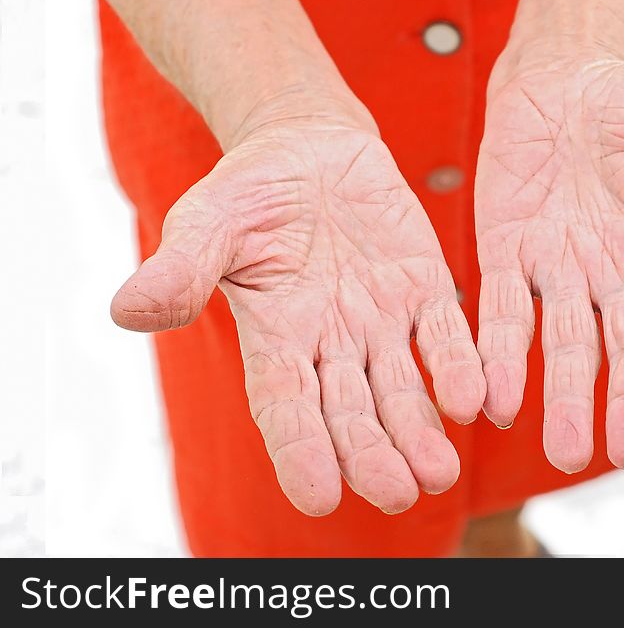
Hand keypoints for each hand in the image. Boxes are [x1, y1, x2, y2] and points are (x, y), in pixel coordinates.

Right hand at [111, 108, 485, 515]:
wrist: (308, 145)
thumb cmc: (249, 190)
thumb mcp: (209, 220)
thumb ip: (182, 267)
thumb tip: (126, 311)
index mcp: (276, 335)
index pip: (285, 405)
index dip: (300, 450)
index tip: (318, 498)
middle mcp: (332, 342)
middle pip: (352, 411)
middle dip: (372, 453)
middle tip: (398, 493)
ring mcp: (381, 319)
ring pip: (403, 388)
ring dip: (421, 430)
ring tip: (438, 473)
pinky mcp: (424, 288)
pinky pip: (446, 334)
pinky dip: (459, 367)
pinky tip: (476, 399)